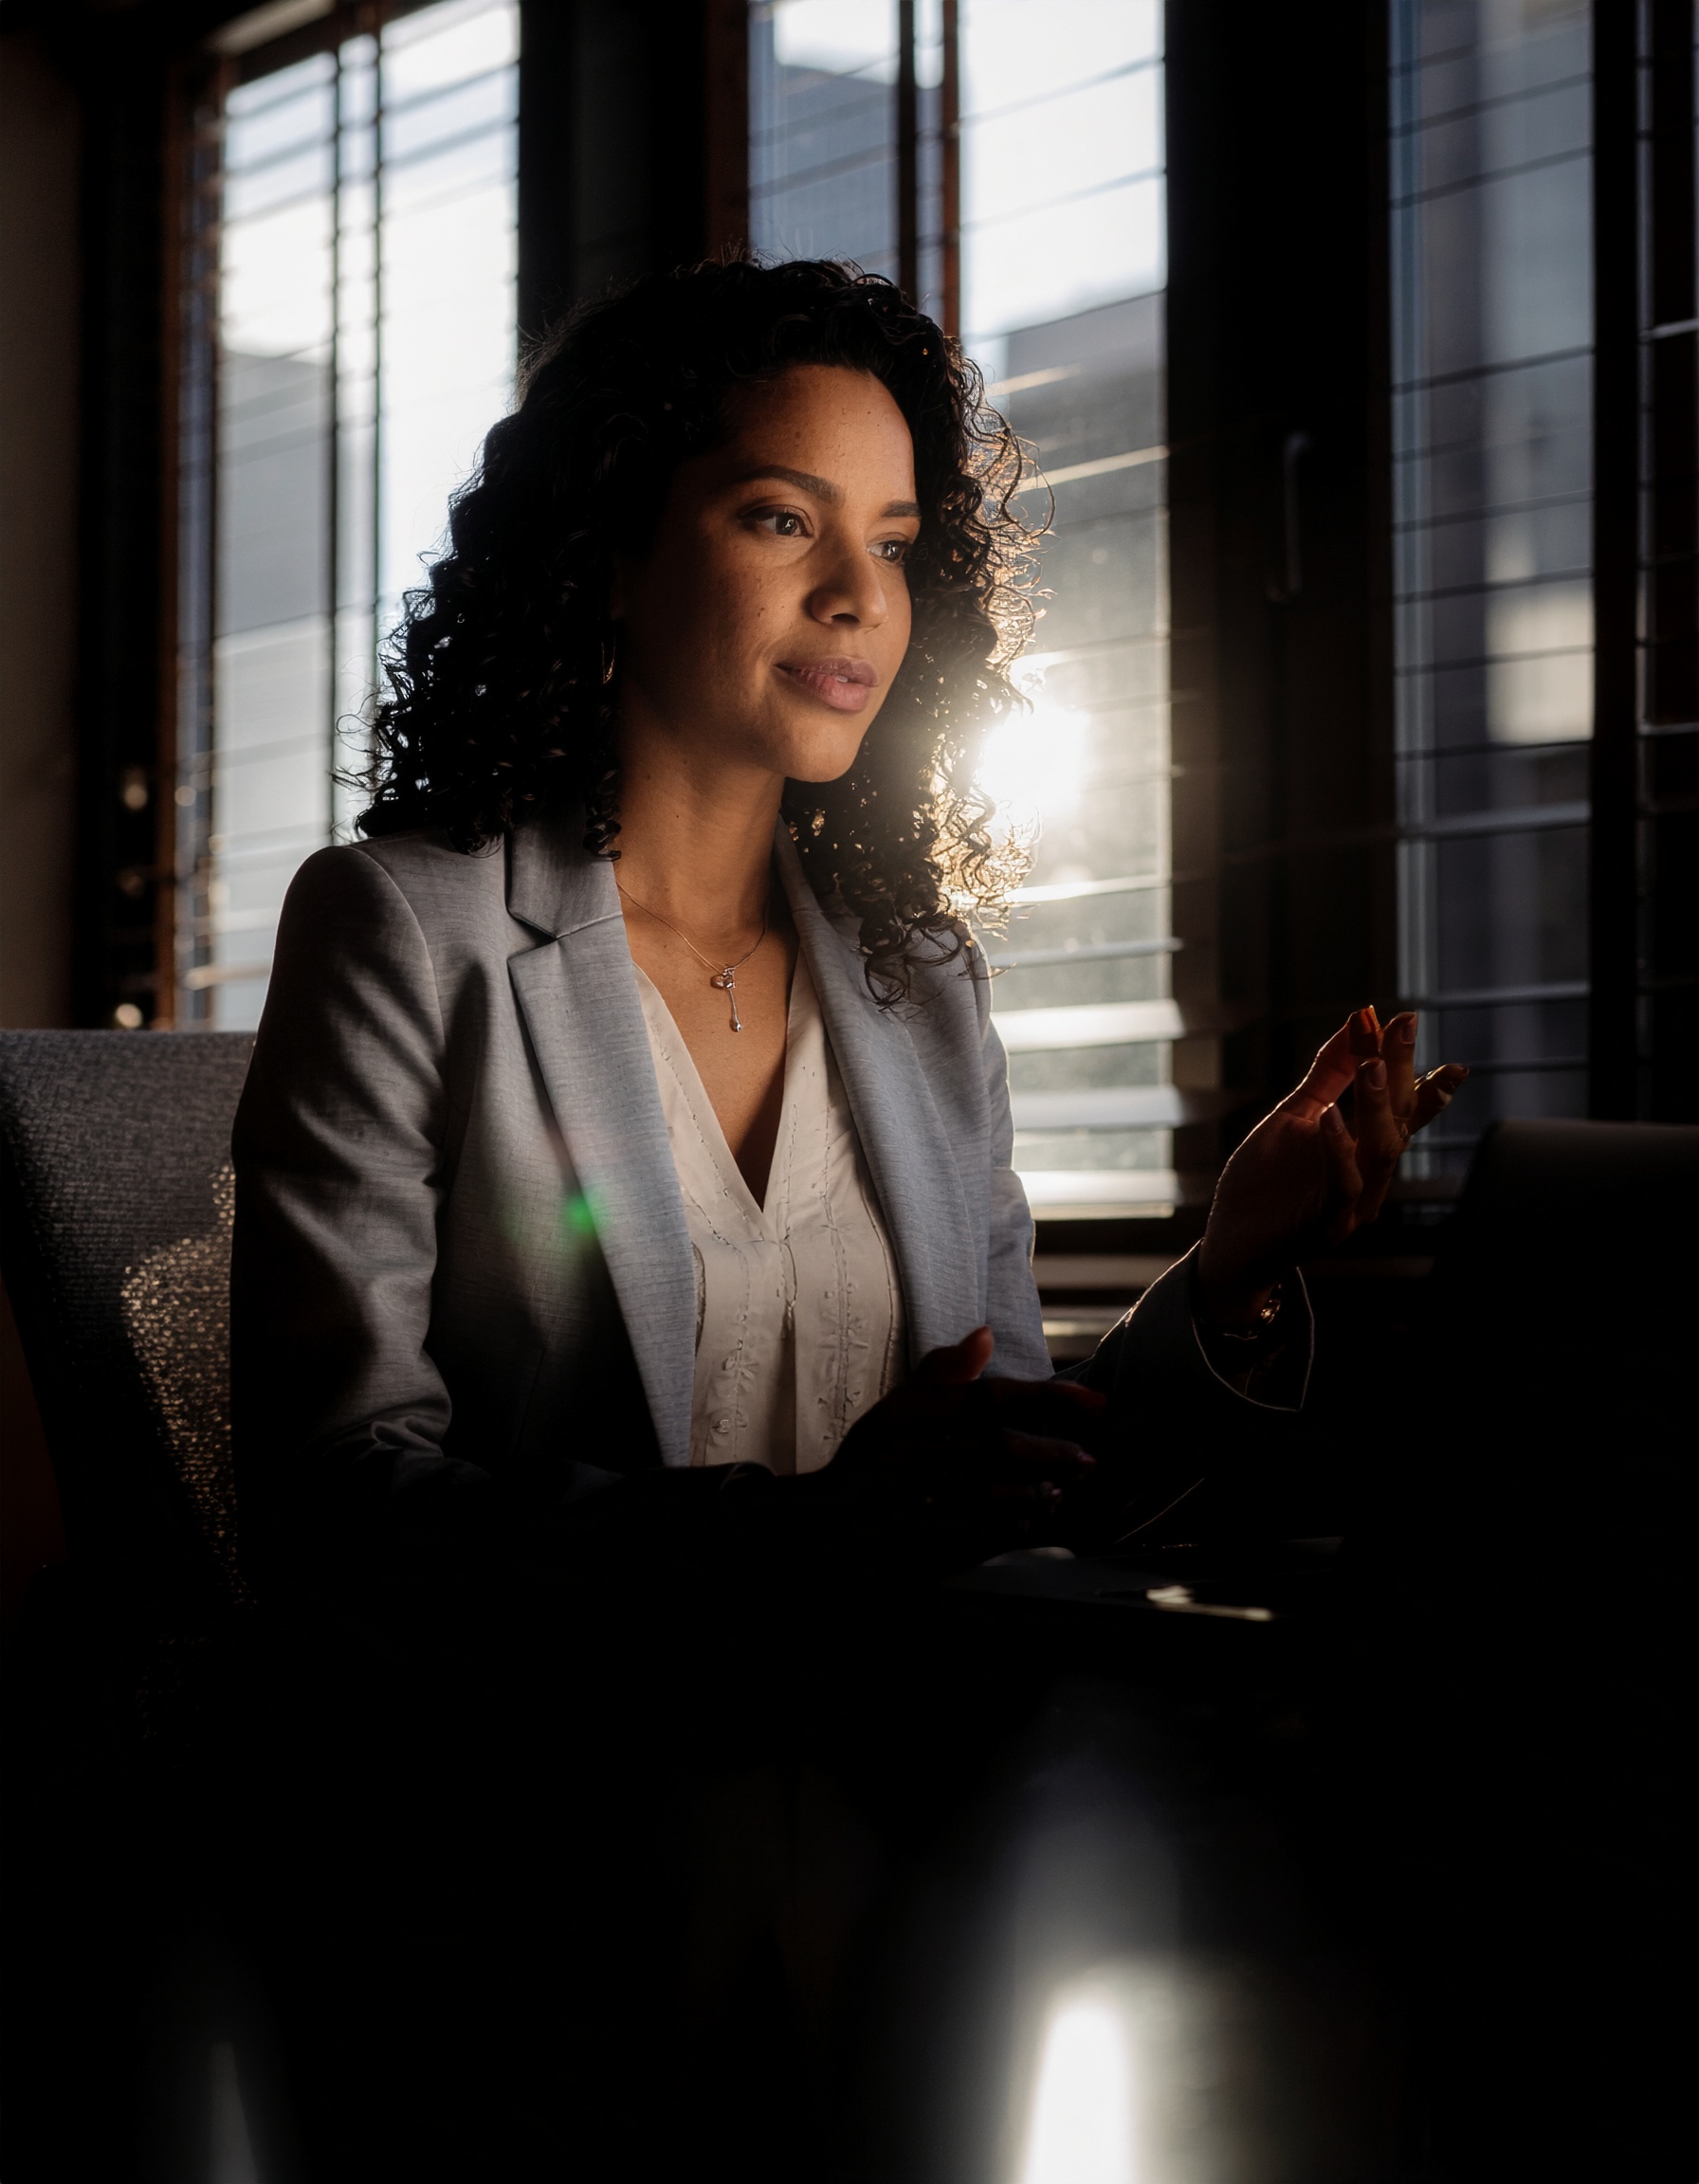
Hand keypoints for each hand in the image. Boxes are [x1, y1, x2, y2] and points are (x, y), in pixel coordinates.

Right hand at [831, 1326, 1102, 1546]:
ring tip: (1070, 1485)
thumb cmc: (865, 1467)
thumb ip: (940, 1374)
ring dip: (1038, 1488)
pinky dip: (1016, 1523)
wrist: (821, 1530)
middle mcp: (911, 1455)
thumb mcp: (892, 1411)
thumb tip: (985, 1335)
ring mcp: (914, 1501)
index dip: (1045, 1398)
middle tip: (1090, 1455)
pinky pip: (980, 1533)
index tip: (1092, 1403)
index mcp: (907, 1416)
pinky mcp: (921, 1543)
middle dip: (1049, 1449)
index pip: (985, 1398)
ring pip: (990, 1490)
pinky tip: (1039, 1518)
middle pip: (994, 1445)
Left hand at [1196, 1007, 1466, 1326]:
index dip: (1411, 1064)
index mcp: (1364, 1151)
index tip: (1408, 1019)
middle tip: (1400, 1029)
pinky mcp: (1324, 1224)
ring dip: (1377, 1105)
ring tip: (1370, 1063)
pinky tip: (1329, 1116)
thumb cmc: (1262, 1182)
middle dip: (1401, 1072)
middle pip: (1399, 1121)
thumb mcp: (1293, 1117)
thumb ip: (1326, 1076)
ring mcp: (1350, 1203)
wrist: (1229, 1242)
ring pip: (1380, 1151)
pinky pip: (1343, 1184)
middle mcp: (1368, 1177)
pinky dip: (1337, 1148)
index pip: (1402, 1106)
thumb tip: (1355, 1023)